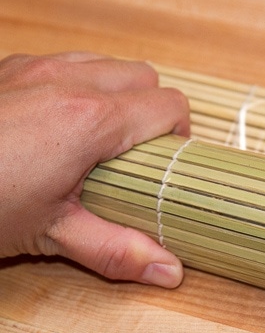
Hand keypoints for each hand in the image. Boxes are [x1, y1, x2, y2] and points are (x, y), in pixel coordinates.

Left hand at [0, 52, 189, 287]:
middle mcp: (68, 81)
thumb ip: (117, 249)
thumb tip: (171, 271)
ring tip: (99, 137)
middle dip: (152, 109)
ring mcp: (36, 67)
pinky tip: (58, 122)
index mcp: (90, 120)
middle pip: (145, 75)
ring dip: (118, 93)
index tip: (167, 162)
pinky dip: (80, 84)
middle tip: (136, 153)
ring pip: (107, 62)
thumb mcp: (49, 233)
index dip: (179, 134)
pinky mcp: (9, 66)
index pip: (169, 106)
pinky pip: (68, 61)